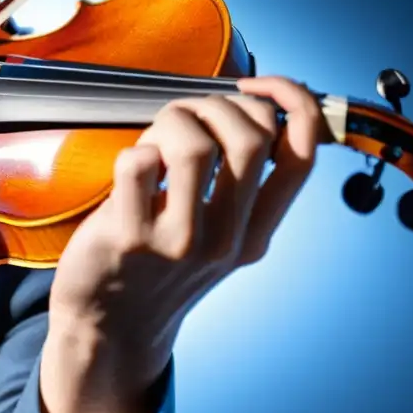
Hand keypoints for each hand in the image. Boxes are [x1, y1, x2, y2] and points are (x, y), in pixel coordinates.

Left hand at [39, 76, 322, 412]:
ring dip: (172, 121)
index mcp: (257, 233)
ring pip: (195, 144)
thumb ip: (235, 185)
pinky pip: (138, 163)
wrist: (108, 327)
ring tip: (155, 140)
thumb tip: (246, 108)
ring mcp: (180, 241)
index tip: (257, 85)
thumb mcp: (215, 234)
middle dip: (216, 105)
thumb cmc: (155, 267)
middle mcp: (228, 239)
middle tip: (187, 116)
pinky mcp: (130, 238)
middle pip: (252, 137)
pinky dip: (134, 150)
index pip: (303, 153)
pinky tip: (131, 171)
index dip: (292, 101)